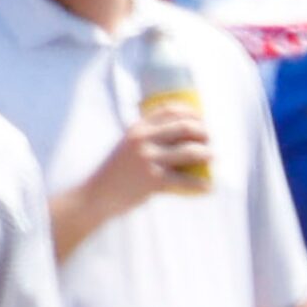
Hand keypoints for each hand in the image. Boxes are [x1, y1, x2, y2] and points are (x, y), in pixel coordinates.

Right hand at [90, 106, 212, 217]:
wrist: (96, 196)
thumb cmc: (115, 172)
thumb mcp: (126, 146)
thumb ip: (147, 137)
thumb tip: (180, 134)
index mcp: (137, 129)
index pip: (170, 110)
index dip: (191, 112)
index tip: (201, 118)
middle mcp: (143, 140)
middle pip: (186, 127)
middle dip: (204, 132)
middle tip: (208, 140)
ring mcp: (149, 160)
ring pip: (191, 151)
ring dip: (207, 153)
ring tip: (211, 157)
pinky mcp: (153, 180)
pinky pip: (186, 181)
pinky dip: (201, 185)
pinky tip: (208, 187)